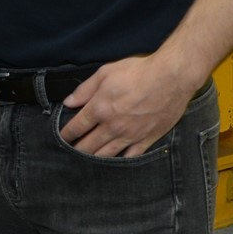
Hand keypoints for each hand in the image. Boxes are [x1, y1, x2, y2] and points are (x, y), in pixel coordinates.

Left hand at [59, 55, 198, 156]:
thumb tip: (68, 102)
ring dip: (95, 158)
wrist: (170, 78)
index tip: (62, 137)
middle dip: (77, 149)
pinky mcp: (147, 139)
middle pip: (89, 145)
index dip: (66, 134)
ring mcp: (130, 136)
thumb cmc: (137, 72)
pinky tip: (115, 161)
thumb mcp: (105, 73)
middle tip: (72, 152)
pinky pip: (131, 156)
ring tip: (88, 159)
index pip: (76, 127)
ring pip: (107, 154)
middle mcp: (112, 126)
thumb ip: (85, 90)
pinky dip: (120, 160)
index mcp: (99, 109)